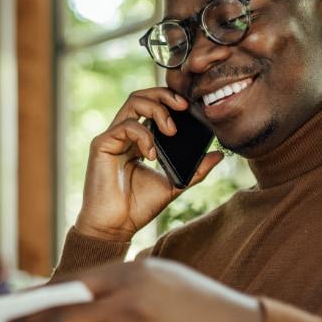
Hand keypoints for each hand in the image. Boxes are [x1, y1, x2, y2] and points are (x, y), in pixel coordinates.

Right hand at [73, 87, 223, 240]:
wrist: (116, 226)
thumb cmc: (139, 206)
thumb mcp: (174, 184)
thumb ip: (195, 169)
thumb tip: (219, 155)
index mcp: (138, 140)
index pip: (152, 106)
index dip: (170, 100)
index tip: (191, 108)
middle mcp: (124, 134)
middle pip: (141, 96)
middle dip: (165, 95)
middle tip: (184, 107)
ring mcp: (112, 137)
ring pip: (133, 102)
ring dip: (157, 110)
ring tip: (171, 131)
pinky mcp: (102, 144)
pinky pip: (126, 126)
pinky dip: (144, 136)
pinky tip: (151, 154)